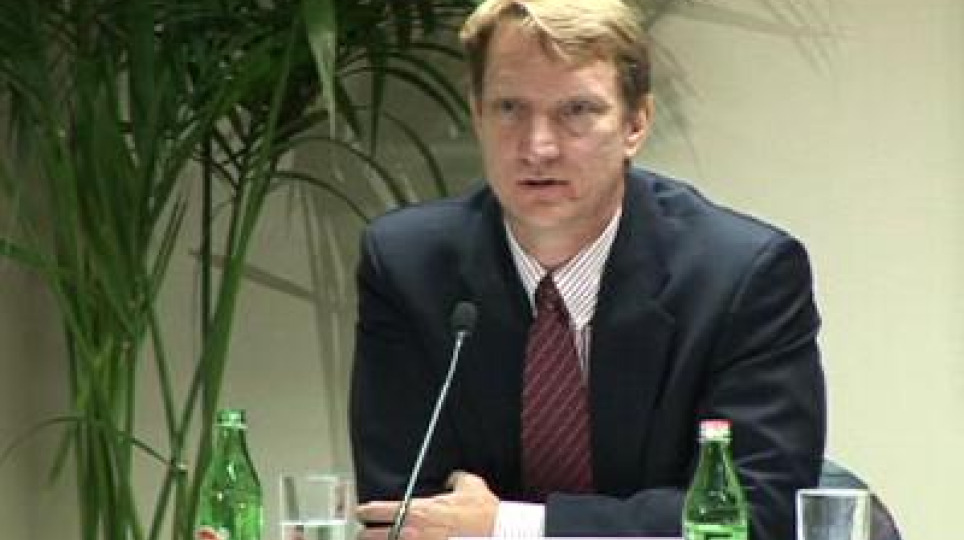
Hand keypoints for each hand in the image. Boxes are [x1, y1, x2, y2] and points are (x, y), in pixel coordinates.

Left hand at [356, 471, 498, 539]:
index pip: (377, 510)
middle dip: (364, 535)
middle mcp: (412, 532)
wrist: (496, 533)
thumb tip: (452, 478)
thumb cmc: (482, 513)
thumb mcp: (470, 486)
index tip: (361, 512)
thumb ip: (457, 479)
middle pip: (370, 537)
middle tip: (363, 534)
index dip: (364, 511)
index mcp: (418, 510)